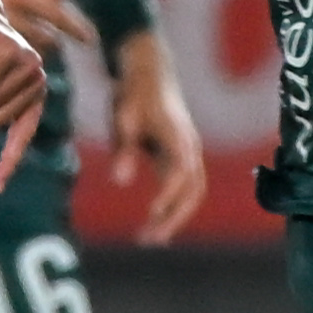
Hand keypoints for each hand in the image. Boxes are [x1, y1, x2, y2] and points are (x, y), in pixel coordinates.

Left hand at [103, 30, 205, 242]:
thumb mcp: (123, 117)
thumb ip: (123, 148)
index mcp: (177, 137)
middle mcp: (190, 147)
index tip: (150, 217)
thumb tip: (120, 182)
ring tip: (151, 238)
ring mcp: (189, 153)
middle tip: (148, 240)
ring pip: (193, 192)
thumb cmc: (133, 93)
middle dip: (174, 218)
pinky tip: (155, 222)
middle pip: (192, 191)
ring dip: (176, 217)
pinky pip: (186, 188)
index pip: (178, 175)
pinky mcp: (181, 156)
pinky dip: (176, 207)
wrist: (150, 71)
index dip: (167, 197)